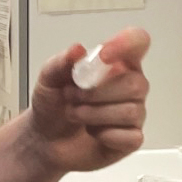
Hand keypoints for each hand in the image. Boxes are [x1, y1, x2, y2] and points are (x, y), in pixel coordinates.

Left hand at [28, 27, 149, 172]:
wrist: (45, 139)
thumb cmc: (53, 104)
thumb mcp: (48, 78)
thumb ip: (61, 62)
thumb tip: (77, 50)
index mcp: (114, 62)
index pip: (137, 41)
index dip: (127, 44)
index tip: (104, 56)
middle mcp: (129, 84)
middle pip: (136, 83)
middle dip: (96, 93)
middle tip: (71, 96)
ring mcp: (133, 112)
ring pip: (131, 111)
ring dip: (94, 114)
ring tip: (75, 114)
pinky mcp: (130, 139)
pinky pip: (131, 137)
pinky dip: (105, 135)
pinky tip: (93, 132)